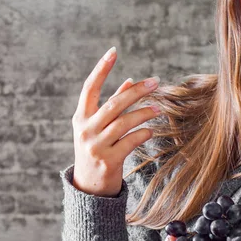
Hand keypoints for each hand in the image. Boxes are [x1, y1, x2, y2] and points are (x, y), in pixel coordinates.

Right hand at [72, 46, 161, 196]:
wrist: (88, 188)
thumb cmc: (96, 151)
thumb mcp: (97, 127)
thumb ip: (111, 104)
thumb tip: (130, 81)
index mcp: (81, 117)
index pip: (90, 87)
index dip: (101, 68)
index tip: (113, 51)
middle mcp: (86, 129)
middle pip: (114, 103)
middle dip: (136, 91)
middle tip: (155, 82)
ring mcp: (96, 145)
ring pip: (124, 122)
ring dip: (144, 113)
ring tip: (159, 109)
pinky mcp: (108, 161)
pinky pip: (130, 142)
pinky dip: (143, 134)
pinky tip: (151, 131)